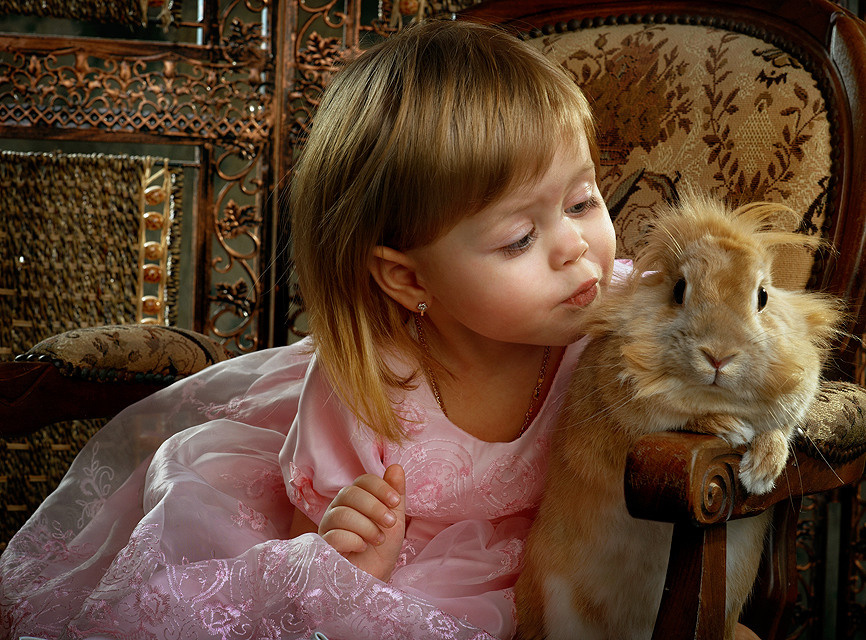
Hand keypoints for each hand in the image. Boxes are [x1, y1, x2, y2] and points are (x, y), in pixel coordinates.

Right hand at [318, 463, 405, 580]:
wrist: (374, 578)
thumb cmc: (382, 548)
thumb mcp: (394, 519)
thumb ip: (395, 494)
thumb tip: (396, 467)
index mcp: (355, 499)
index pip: (362, 481)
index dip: (380, 487)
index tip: (395, 501)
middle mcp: (338, 509)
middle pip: (349, 493)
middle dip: (374, 507)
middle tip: (389, 523)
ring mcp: (327, 528)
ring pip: (341, 514)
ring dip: (366, 526)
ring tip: (377, 539)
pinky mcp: (322, 547)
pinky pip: (334, 536)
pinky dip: (353, 540)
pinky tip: (362, 548)